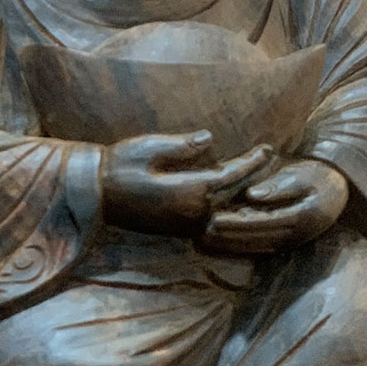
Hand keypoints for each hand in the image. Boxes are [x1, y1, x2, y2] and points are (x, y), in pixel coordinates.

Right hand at [102, 131, 274, 236]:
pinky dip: (229, 209)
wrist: (94, 195)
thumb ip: (182, 147)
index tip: (270, 148)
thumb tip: (211, 139)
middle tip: (272, 161)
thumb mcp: (149, 147)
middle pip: (234, 195)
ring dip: (245, 196)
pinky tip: (234, 200)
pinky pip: (213, 218)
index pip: (232, 176)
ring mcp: (185, 223)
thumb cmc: (119, 166)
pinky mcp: (177, 226)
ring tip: (261, 181)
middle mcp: (193, 212)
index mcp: (190, 191)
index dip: (253, 162)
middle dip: (255, 178)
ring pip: (226, 211)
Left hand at [201, 159, 347, 254]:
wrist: (340, 189)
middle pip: (255, 238)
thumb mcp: (303, 176)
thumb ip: (279, 186)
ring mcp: (291, 241)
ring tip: (205, 240)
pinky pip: (260, 247)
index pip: (262, 222)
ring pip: (256, 245)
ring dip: (230, 244)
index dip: (236, 222)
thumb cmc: (320, 176)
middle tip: (201, 233)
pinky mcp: (287, 242)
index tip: (213, 219)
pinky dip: (240, 246)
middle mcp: (295, 235)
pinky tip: (221, 244)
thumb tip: (252, 195)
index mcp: (301, 217)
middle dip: (227, 237)